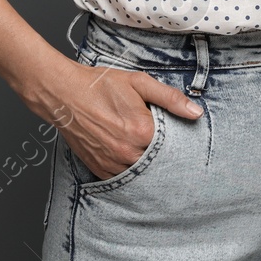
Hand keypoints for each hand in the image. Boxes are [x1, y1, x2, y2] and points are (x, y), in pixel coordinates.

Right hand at [45, 58, 203, 179]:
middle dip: (163, 153)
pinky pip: (123, 178)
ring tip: (143, 146)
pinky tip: (130, 155)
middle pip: (159, 161)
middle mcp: (127, 152)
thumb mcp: (139, 83)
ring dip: (147, 163)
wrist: (64, 94)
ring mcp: (112, 163)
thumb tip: (196, 113)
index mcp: (141, 131)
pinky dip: (130, 169)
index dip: (177, 138)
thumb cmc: (100, 86)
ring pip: (142, 173)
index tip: (177, 133)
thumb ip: (170, 98)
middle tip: (160, 141)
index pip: (173, 144)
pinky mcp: (100, 169)